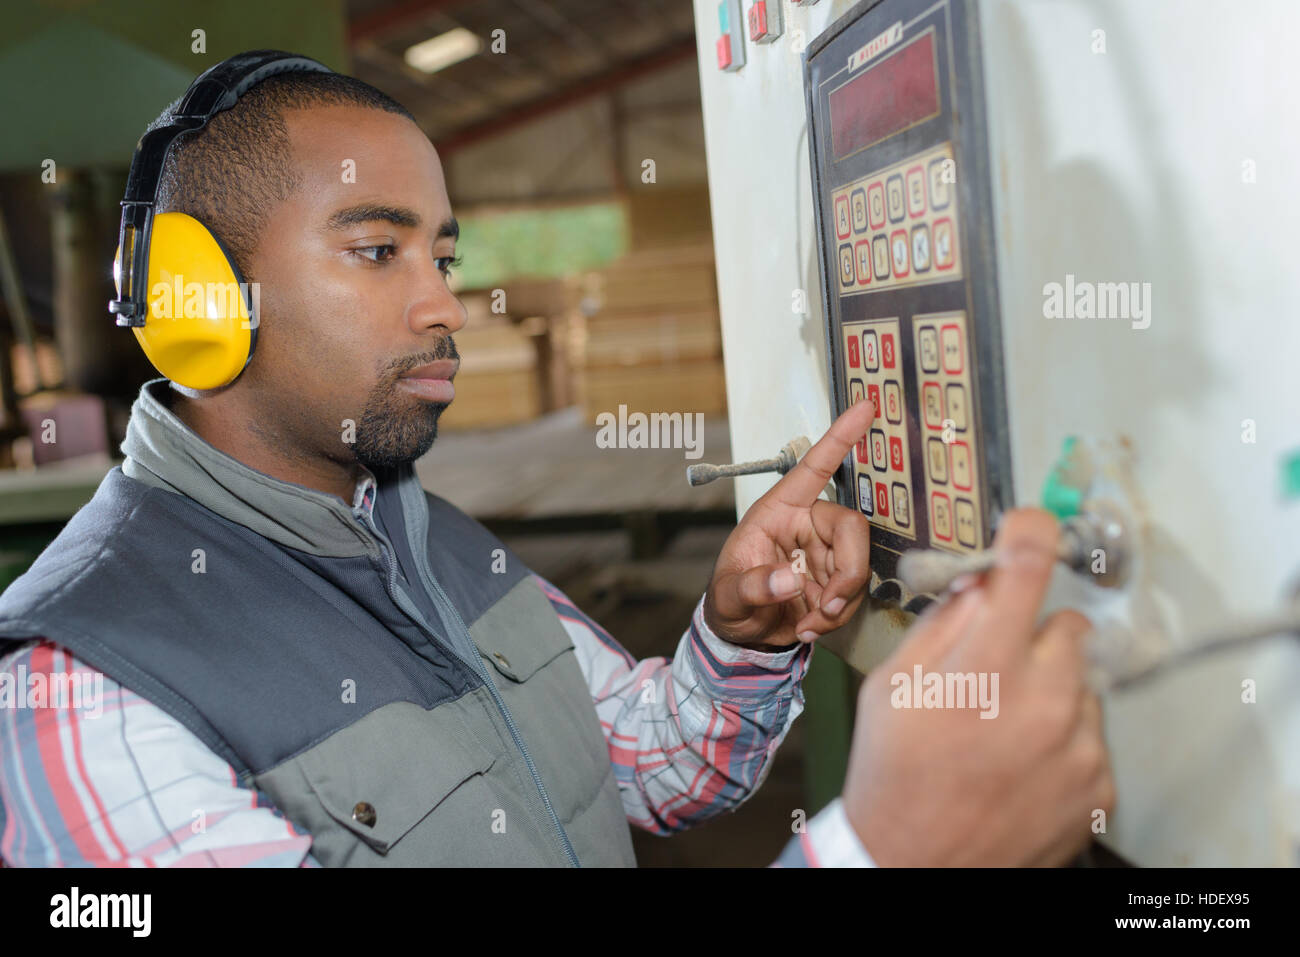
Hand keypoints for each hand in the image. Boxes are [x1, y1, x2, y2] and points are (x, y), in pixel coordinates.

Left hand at [703, 397, 875, 649]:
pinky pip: (854, 591)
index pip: (813, 468)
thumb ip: (754, 586)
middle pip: (851, 527)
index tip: (865, 407)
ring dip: (838, 601)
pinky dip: (837, 615)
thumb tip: (789, 579)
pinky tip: (810, 625)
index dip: (840, 438)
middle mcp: (806, 525)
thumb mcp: (728, 595)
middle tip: (827, 604)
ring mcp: (825, 552)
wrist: (740, 635)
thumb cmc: (728, 601)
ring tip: (807, 622)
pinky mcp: (836, 579)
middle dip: (848, 570)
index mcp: (777, 511)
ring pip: (857, 564)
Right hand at [840, 508, 1114, 865]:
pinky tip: (1019, 761)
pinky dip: (1061, 737)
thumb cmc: (893, 775)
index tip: (1029, 524)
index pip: (1027, 567)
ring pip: (1080, 681)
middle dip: (1031, 636)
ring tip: (999, 730)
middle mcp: (1044, 701)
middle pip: (1066, 626)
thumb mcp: (891, 686)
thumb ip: (942, 623)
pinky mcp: (1098, 782)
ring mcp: (1078, 745)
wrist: (913, 864)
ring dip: (1048, 690)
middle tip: (993, 670)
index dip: (1029, 531)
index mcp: (986, 668)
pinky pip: (1090, 731)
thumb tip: (981, 580)